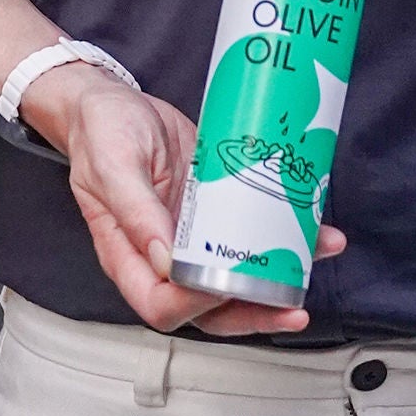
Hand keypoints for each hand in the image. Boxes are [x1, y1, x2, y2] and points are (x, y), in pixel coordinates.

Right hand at [25, 64, 345, 337]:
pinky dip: (284, 237)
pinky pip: (250, 237)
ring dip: (279, 279)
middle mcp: (163, 256)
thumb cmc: (100, 132)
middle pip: (209, 309)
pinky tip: (312, 227)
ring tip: (315, 258)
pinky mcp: (217, 213)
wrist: (113, 102)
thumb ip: (134, 210)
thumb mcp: (112, 163)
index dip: (195, 306)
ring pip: (237, 279)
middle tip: (291, 305)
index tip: (221, 284)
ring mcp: (193, 237)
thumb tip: (165, 260)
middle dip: (254, 312)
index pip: (161, 305)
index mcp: (129, 254)